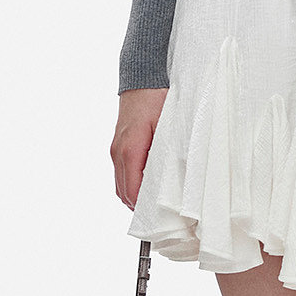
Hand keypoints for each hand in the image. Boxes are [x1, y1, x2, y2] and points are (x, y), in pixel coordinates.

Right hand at [111, 87, 167, 209]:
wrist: (143, 76)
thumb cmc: (158, 98)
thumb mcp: (170, 125)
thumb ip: (171, 152)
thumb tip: (180, 177)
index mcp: (130, 149)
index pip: (132, 189)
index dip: (143, 208)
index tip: (159, 219)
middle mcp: (118, 151)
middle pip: (123, 192)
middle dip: (139, 208)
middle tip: (160, 218)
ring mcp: (116, 148)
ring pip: (120, 184)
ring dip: (134, 196)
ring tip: (155, 207)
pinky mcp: (118, 144)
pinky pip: (121, 172)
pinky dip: (131, 184)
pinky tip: (147, 187)